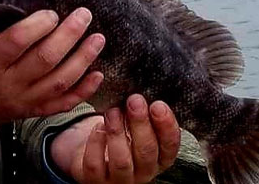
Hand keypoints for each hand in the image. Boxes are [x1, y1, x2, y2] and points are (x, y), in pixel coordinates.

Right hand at [0, 8, 104, 123]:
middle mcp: (8, 83)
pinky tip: (98, 74)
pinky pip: (62, 103)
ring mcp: (22, 100)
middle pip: (44, 60)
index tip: (52, 12)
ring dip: (82, 59)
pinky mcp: (32, 111)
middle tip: (84, 15)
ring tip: (98, 39)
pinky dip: (83, 90)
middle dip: (69, 35)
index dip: (38, 26)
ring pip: (59, 81)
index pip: (17, 42)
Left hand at [50, 95, 180, 183]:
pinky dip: (96, 144)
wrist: (88, 151)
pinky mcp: (95, 179)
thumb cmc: (119, 132)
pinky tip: (96, 126)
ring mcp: (119, 179)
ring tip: (113, 111)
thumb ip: (144, 110)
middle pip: (147, 152)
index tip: (158, 104)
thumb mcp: (135, 122)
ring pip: (122, 161)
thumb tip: (146, 84)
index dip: (167, 127)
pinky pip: (95, 165)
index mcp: (158, 157)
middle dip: (141, 125)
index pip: (170, 146)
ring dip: (117, 132)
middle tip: (134, 101)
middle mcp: (143, 172)